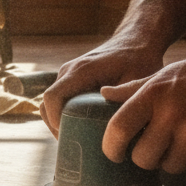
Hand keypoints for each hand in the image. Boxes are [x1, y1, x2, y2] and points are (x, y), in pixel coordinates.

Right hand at [40, 36, 163, 136]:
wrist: (136, 40)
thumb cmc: (139, 59)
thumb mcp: (137, 81)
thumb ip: (125, 102)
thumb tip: (120, 131)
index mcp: (80, 71)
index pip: (52, 97)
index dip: (54, 120)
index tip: (67, 136)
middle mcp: (68, 71)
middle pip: (46, 104)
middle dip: (55, 126)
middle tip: (72, 145)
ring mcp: (67, 74)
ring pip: (49, 103)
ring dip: (57, 121)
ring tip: (74, 139)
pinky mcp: (70, 79)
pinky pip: (57, 99)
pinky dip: (61, 114)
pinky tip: (77, 127)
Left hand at [99, 40, 185, 172]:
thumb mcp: (163, 76)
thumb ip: (132, 90)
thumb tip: (103, 94)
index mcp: (153, 95)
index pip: (119, 130)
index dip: (111, 148)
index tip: (115, 153)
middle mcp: (174, 114)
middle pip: (143, 159)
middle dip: (145, 157)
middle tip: (152, 147)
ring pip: (170, 166)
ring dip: (172, 159)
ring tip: (179, 140)